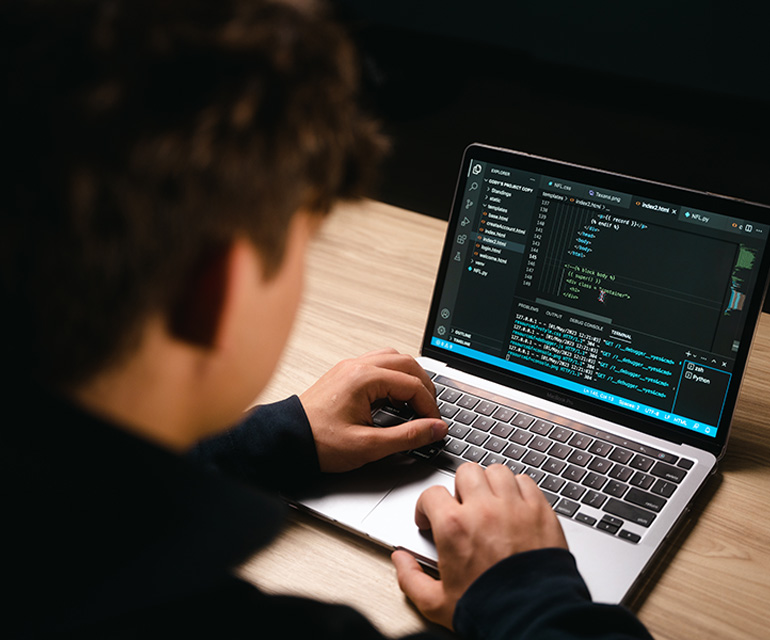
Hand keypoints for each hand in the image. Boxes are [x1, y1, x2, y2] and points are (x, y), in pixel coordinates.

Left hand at [299, 348, 447, 472]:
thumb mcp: (369, 445)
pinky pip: (378, 363)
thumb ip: (407, 436)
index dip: (429, 406)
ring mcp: (349, 367)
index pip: (412, 384)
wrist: (287, 439)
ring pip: (393, 358)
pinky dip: (393, 376)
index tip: (434, 424)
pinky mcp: (344, 374)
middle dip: (424, 387)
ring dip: (409, 377)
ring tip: (416, 402)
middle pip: (407, 363)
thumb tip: (435, 429)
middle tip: (431, 411)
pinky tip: (394, 396)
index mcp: (364, 379)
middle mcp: (357, 366)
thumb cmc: (319, 442)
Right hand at [392, 464, 567, 628]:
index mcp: (454, 527)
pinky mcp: (540, 511)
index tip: (431, 517)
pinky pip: (525, 482)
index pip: (432, 494)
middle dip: (460, 488)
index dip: (427, 506)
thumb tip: (400, 560)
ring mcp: (514, 507)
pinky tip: (515, 506)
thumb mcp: (436, 603)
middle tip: (463, 507)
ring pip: (496, 471)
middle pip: (466, 472)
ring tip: (490, 503)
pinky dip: (518, 489)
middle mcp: (483, 509)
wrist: (534, 619)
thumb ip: (411, 578)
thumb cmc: (490, 611)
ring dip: (490, 484)